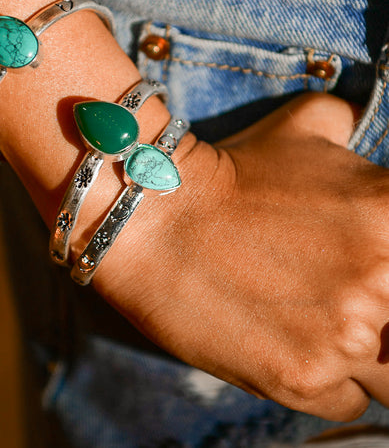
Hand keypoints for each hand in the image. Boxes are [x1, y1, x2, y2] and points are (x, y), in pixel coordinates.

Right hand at [93, 92, 388, 420]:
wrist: (158, 214)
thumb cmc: (232, 169)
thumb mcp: (302, 126)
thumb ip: (349, 122)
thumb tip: (358, 121)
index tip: (372, 273)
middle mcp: (383, 277)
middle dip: (381, 313)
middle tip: (336, 294)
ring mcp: (345, 334)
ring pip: (388, 373)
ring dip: (361, 354)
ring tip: (315, 323)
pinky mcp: (304, 378)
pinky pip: (346, 401)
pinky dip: (324, 380)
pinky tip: (289, 343)